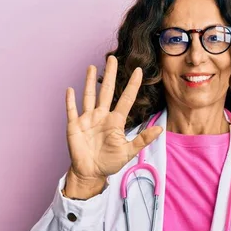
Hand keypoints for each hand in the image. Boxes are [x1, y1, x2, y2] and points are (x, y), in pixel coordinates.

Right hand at [65, 56, 162, 185]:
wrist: (91, 173)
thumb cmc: (109, 162)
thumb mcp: (128, 152)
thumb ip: (143, 140)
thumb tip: (160, 129)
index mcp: (115, 121)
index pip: (126, 99)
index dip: (133, 85)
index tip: (139, 71)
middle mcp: (102, 116)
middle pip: (107, 91)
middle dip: (110, 75)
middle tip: (112, 58)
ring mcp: (87, 119)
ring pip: (89, 96)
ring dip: (90, 82)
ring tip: (92, 67)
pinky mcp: (74, 126)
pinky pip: (71, 110)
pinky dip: (70, 101)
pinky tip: (70, 89)